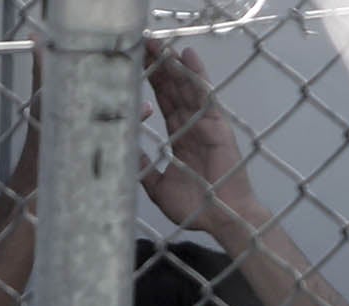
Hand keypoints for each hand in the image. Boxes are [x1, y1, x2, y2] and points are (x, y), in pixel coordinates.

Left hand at [139, 40, 258, 233]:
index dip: (151, 85)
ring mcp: (205, 125)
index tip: (136, 67)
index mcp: (180, 139)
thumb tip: (127, 151)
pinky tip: (187, 57)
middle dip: (159, 67)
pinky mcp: (216, 127)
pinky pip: (205, 97)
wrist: (221, 219)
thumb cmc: (195, 208)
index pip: (165, 104)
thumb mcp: (158, 187)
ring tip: (159, 43)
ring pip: (186, 88)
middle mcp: (192, 127)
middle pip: (173, 90)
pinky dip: (196, 77)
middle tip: (143, 43)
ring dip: (173, 65)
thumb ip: (144, 168)